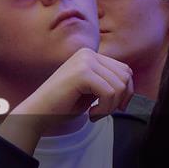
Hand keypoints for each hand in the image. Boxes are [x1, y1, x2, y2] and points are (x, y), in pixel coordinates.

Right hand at [0, 48, 132, 153]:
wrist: (38, 112)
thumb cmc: (62, 105)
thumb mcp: (91, 90)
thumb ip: (108, 82)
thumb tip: (130, 85)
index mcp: (89, 55)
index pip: (124, 70)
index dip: (125, 92)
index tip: (113, 107)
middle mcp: (88, 53)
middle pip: (125, 76)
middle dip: (121, 99)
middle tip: (104, 112)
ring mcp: (84, 61)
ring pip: (119, 86)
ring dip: (111, 107)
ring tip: (96, 113)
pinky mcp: (82, 73)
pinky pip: (110, 93)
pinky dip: (105, 109)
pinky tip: (91, 114)